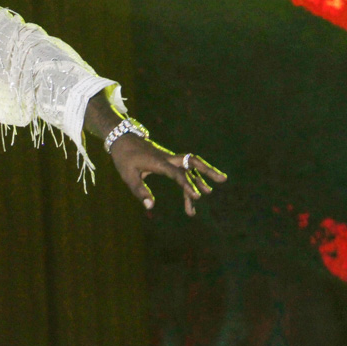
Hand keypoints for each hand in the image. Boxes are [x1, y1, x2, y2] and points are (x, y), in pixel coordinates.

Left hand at [108, 134, 226, 215]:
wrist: (123, 139)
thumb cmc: (124, 158)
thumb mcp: (128, 176)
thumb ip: (139, 191)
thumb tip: (150, 206)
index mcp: (158, 162)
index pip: (176, 174)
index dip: (187, 185)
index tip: (196, 197)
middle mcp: (168, 159)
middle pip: (192, 162)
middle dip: (208, 171)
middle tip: (223, 180)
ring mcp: (170, 158)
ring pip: (191, 165)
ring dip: (202, 175)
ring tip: (214, 188)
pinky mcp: (169, 160)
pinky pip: (184, 168)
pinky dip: (191, 178)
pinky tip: (195, 189)